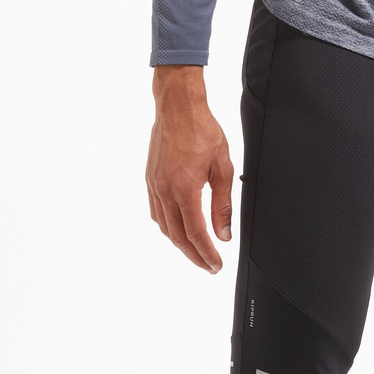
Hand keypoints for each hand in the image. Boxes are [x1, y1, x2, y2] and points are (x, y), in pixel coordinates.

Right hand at [146, 65, 233, 272]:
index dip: (207, 254)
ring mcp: (155, 185)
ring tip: (196, 253)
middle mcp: (165, 190)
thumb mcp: (223, 169)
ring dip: (181, 245)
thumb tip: (223, 235)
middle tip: (208, 266)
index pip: (196, 234)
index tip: (216, 265)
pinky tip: (178, 231)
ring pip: (166, 228)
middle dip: (194, 256)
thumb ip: (223, 205)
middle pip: (179, 237)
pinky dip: (168, 228)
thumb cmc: (202, 131)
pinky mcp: (150, 179)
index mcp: (185, 189)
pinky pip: (157, 213)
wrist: (177, 106)